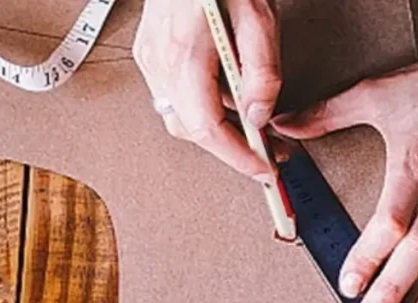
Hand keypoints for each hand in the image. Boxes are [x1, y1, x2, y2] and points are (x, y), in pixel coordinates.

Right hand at [132, 0, 280, 179]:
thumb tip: (260, 116)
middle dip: (230, 148)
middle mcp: (160, 61)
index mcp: (184, 54)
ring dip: (217, 129)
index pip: (207, 128)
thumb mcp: (259, 19)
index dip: (237, 156)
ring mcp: (150, 58)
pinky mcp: (150, 52)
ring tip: (253, 127)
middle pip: (192, 129)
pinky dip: (203, 107)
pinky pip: (175, 96)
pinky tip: (229, 99)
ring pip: (181, 117)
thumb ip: (262, 75)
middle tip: (267, 151)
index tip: (262, 167)